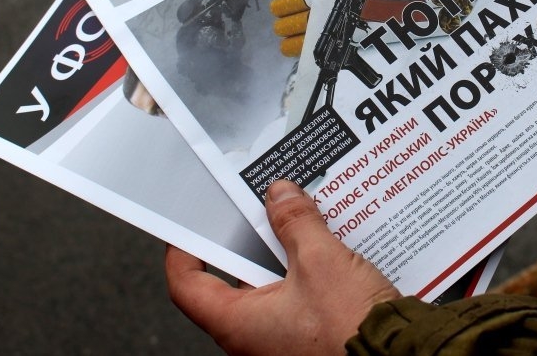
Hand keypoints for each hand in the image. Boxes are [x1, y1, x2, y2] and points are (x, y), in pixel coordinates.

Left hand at [166, 180, 401, 355]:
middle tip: (255, 207)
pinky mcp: (311, 336)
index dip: (184, 250)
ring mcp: (282, 340)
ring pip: (269, 286)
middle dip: (246, 239)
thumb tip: (280, 195)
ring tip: (297, 218)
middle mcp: (254, 338)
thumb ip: (296, 222)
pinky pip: (296, 296)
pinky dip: (304, 269)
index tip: (192, 224)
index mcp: (240, 324)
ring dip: (281, 252)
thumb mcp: (321, 261)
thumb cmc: (352, 329)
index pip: (188, 287)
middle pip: (232, 280)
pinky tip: (325, 244)